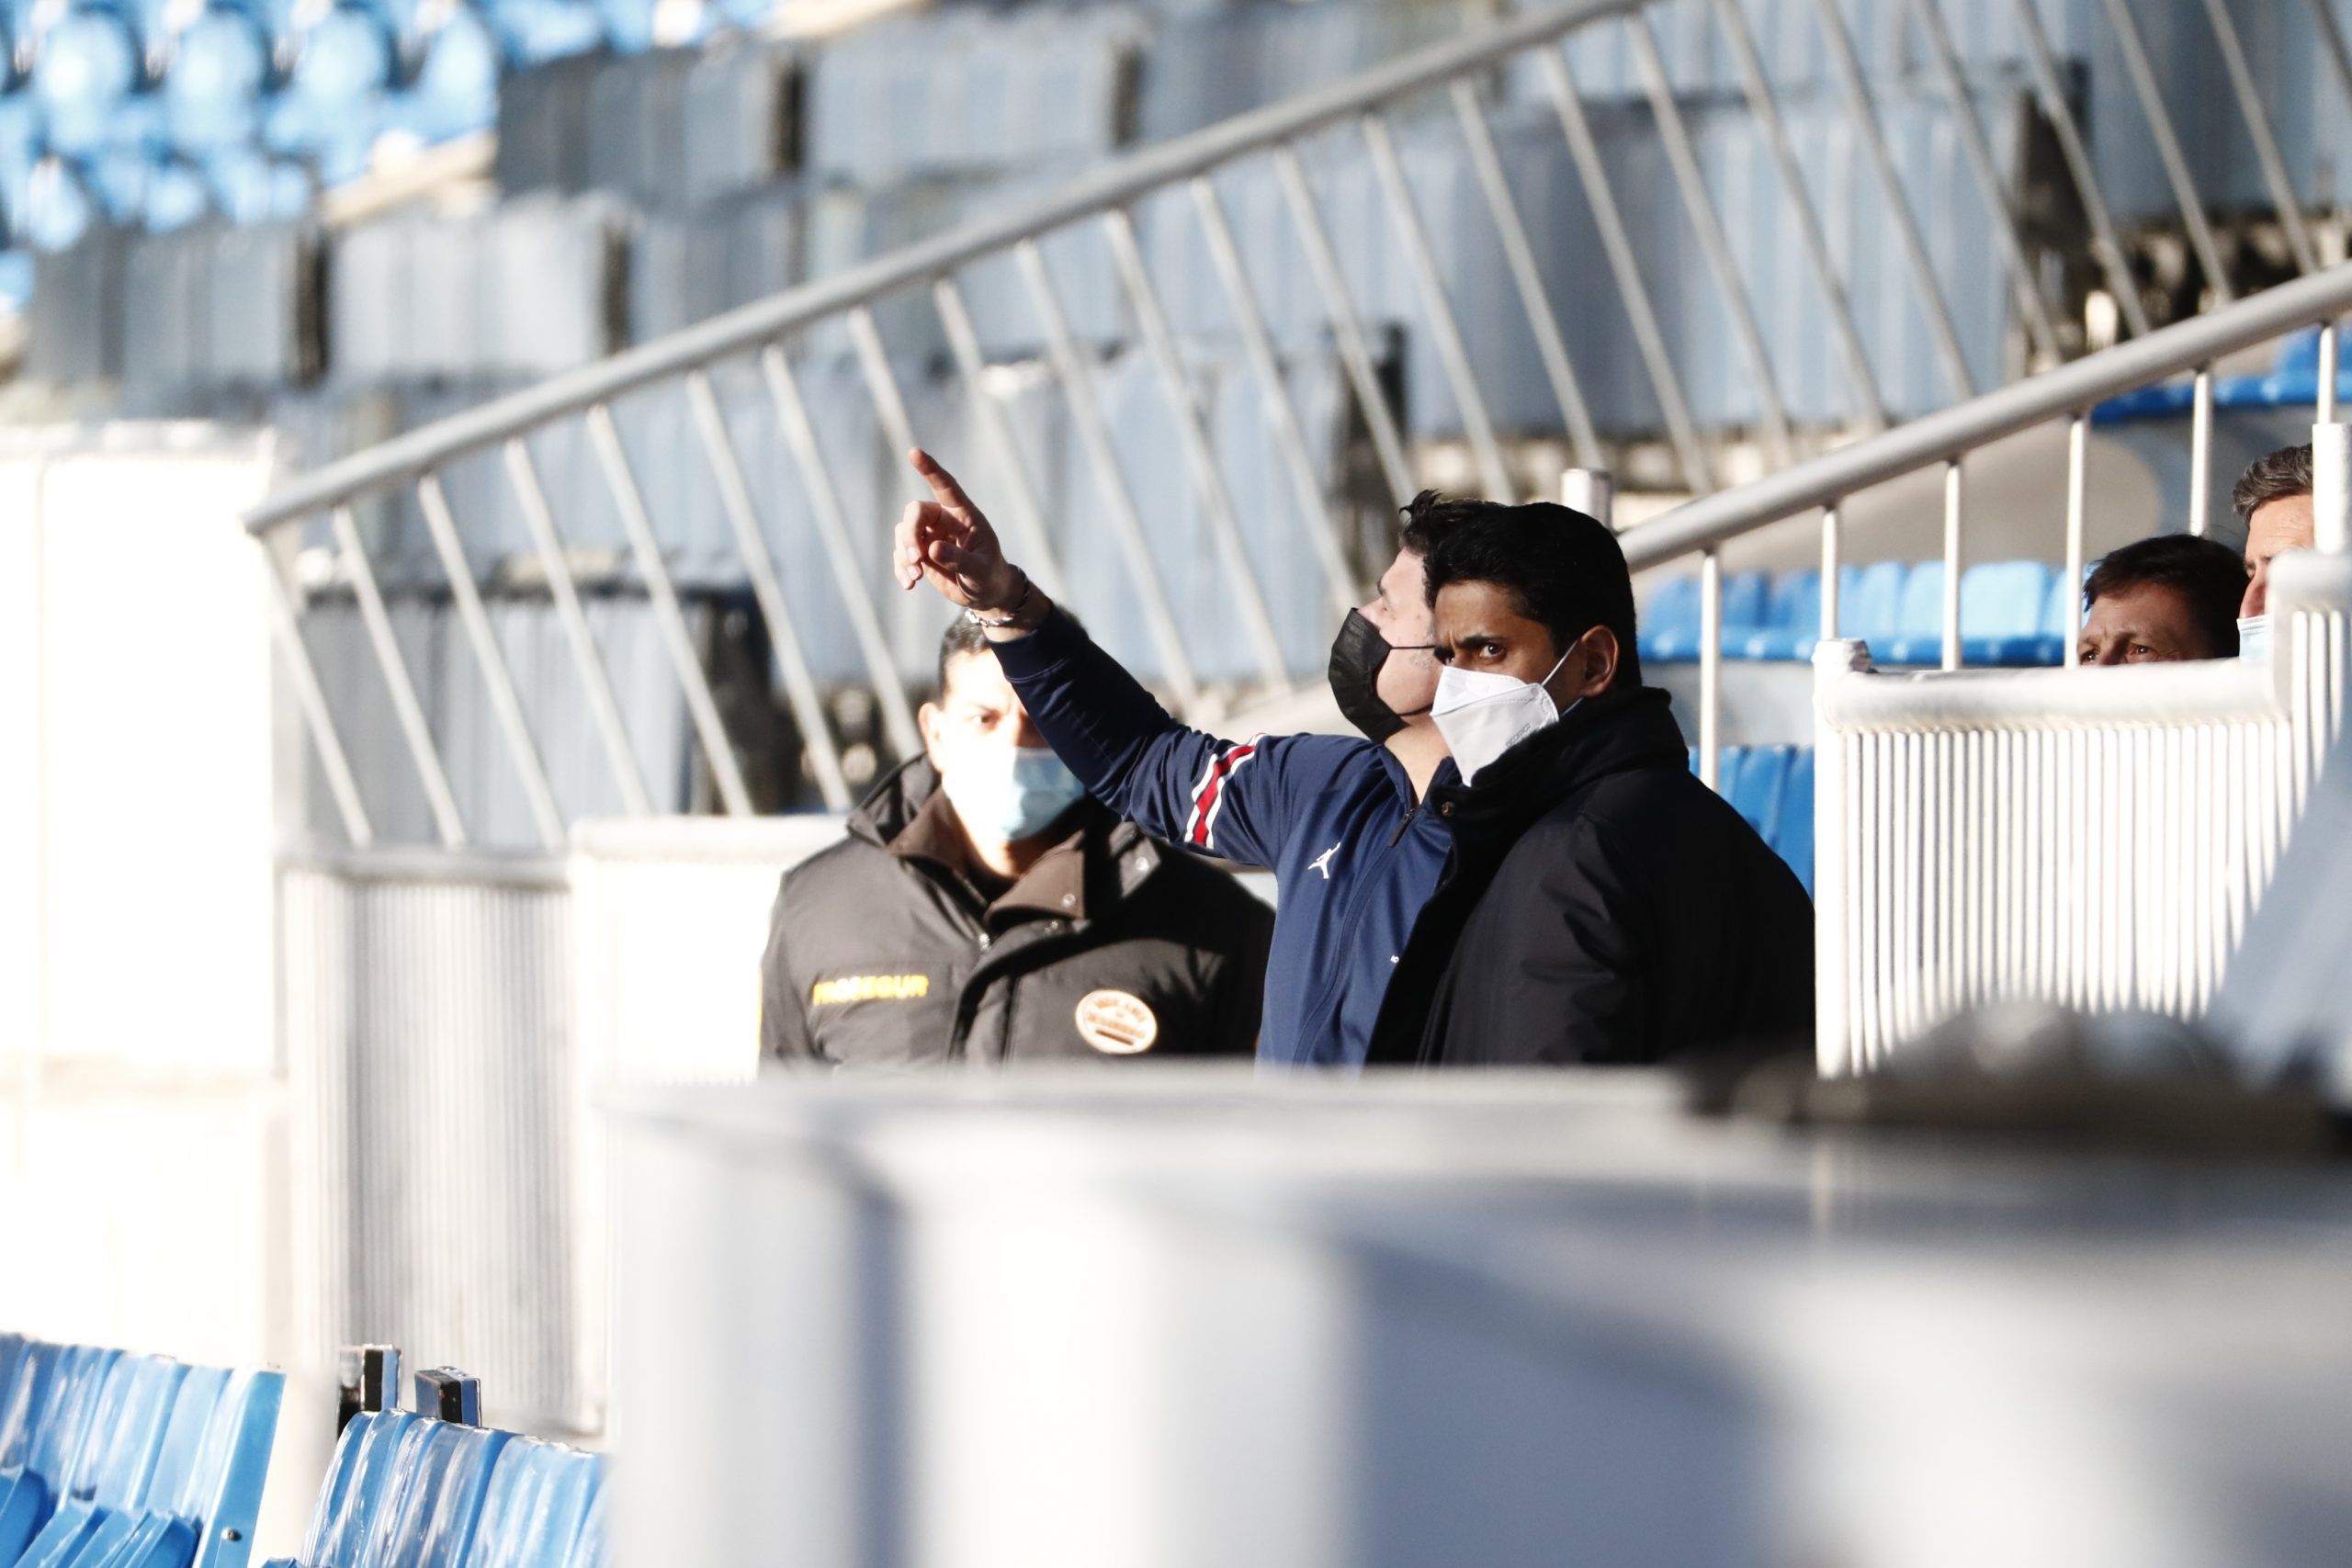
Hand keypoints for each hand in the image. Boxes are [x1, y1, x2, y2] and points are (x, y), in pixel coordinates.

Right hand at [893, 448, 1021, 610]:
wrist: (984, 593)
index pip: (945, 486)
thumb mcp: (979, 570)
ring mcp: (929, 535)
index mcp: (963, 515)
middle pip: (915, 511)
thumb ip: (959, 559)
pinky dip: (901, 568)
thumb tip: (933, 549)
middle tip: (917, 560)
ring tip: (916, 577)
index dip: (930, 469)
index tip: (914, 452)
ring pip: (903, 532)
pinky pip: (900, 553)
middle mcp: (943, 520)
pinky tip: (909, 584)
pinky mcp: (919, 553)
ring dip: (904, 555)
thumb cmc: (988, 575)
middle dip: (911, 535)